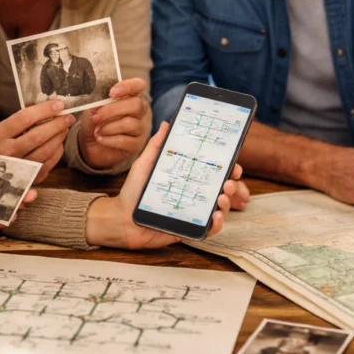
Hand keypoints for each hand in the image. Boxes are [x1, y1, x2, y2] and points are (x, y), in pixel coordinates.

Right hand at [0, 100, 73, 181]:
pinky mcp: (30, 178)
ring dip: (59, 137)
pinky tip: (59, 142)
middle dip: (57, 124)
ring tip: (65, 128)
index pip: (24, 118)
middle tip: (68, 117)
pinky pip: (49, 163)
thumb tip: (52, 106)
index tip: (59, 104)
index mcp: (0, 135)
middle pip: (37, 136)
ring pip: (45, 151)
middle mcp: (7, 152)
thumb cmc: (3, 142)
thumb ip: (26, 118)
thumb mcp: (6, 128)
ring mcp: (18, 167)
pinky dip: (57, 151)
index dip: (44, 110)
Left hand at [78, 78, 151, 169]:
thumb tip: (101, 100)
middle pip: (136, 105)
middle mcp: (141, 111)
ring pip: (130, 124)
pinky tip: (100, 139)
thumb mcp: (93, 109)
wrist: (92, 146)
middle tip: (97, 117)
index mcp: (132, 97)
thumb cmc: (96, 123)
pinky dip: (109, 140)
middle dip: (113, 110)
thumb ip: (98, 103)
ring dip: (109, 127)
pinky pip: (125, 141)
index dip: (128, 86)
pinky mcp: (137, 145)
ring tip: (97, 131)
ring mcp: (142, 128)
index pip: (139, 85)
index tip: (111, 93)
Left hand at [84, 123, 249, 248]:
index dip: (228, 168)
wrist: (120, 219)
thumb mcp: (145, 164)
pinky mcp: (188, 229)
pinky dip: (216, 225)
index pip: (213, 172)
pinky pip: (207, 230)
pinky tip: (215, 216)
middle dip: (232, 185)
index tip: (233, 163)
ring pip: (218, 209)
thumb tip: (167, 123)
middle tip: (229, 182)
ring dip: (226, 203)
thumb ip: (156, 145)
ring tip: (221, 197)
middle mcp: (193, 195)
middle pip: (221, 190)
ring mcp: (192, 213)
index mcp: (188, 178)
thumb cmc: (133, 191)